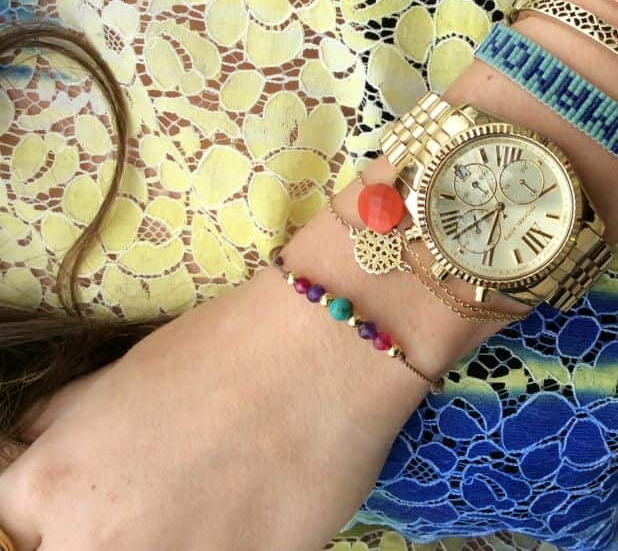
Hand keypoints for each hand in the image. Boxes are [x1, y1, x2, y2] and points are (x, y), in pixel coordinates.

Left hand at [0, 166, 511, 550]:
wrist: (326, 352)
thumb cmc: (221, 348)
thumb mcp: (120, 375)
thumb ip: (66, 424)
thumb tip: (35, 445)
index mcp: (53, 488)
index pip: (9, 523)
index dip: (45, 501)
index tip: (81, 485)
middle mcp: (96, 547)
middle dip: (97, 526)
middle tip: (156, 489)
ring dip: (164, 536)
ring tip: (204, 497)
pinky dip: (221, 541)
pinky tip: (246, 507)